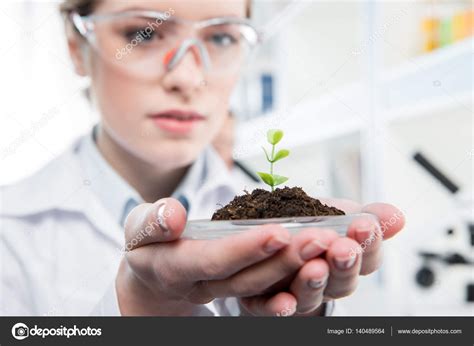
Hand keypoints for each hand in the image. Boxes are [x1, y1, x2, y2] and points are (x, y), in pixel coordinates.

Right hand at [116, 198, 344, 315]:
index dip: (245, 250)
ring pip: (266, 284)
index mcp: (178, 269)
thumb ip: (152, 221)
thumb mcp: (139, 229)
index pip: (214, 262)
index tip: (279, 232)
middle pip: (249, 277)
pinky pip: (271, 286)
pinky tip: (325, 265)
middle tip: (322, 238)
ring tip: (333, 245)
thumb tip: (174, 215)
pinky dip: (300, 279)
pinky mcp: (242, 284)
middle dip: (286, 260)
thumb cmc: (147, 244)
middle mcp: (206, 285)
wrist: (156, 274)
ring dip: (300, 268)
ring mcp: (227, 288)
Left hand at [238, 200, 404, 315]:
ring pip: (309, 296)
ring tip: (315, 267)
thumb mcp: (340, 214)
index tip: (365, 225)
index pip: (367, 258)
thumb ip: (369, 215)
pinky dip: (279, 308)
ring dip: (313, 283)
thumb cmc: (312, 226)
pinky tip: (284, 302)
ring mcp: (298, 293)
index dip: (368, 243)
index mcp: (347, 260)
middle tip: (343, 249)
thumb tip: (397, 216)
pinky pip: (272, 309)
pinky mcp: (267, 302)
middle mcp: (326, 282)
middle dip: (344, 264)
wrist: (271, 238)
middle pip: (341, 282)